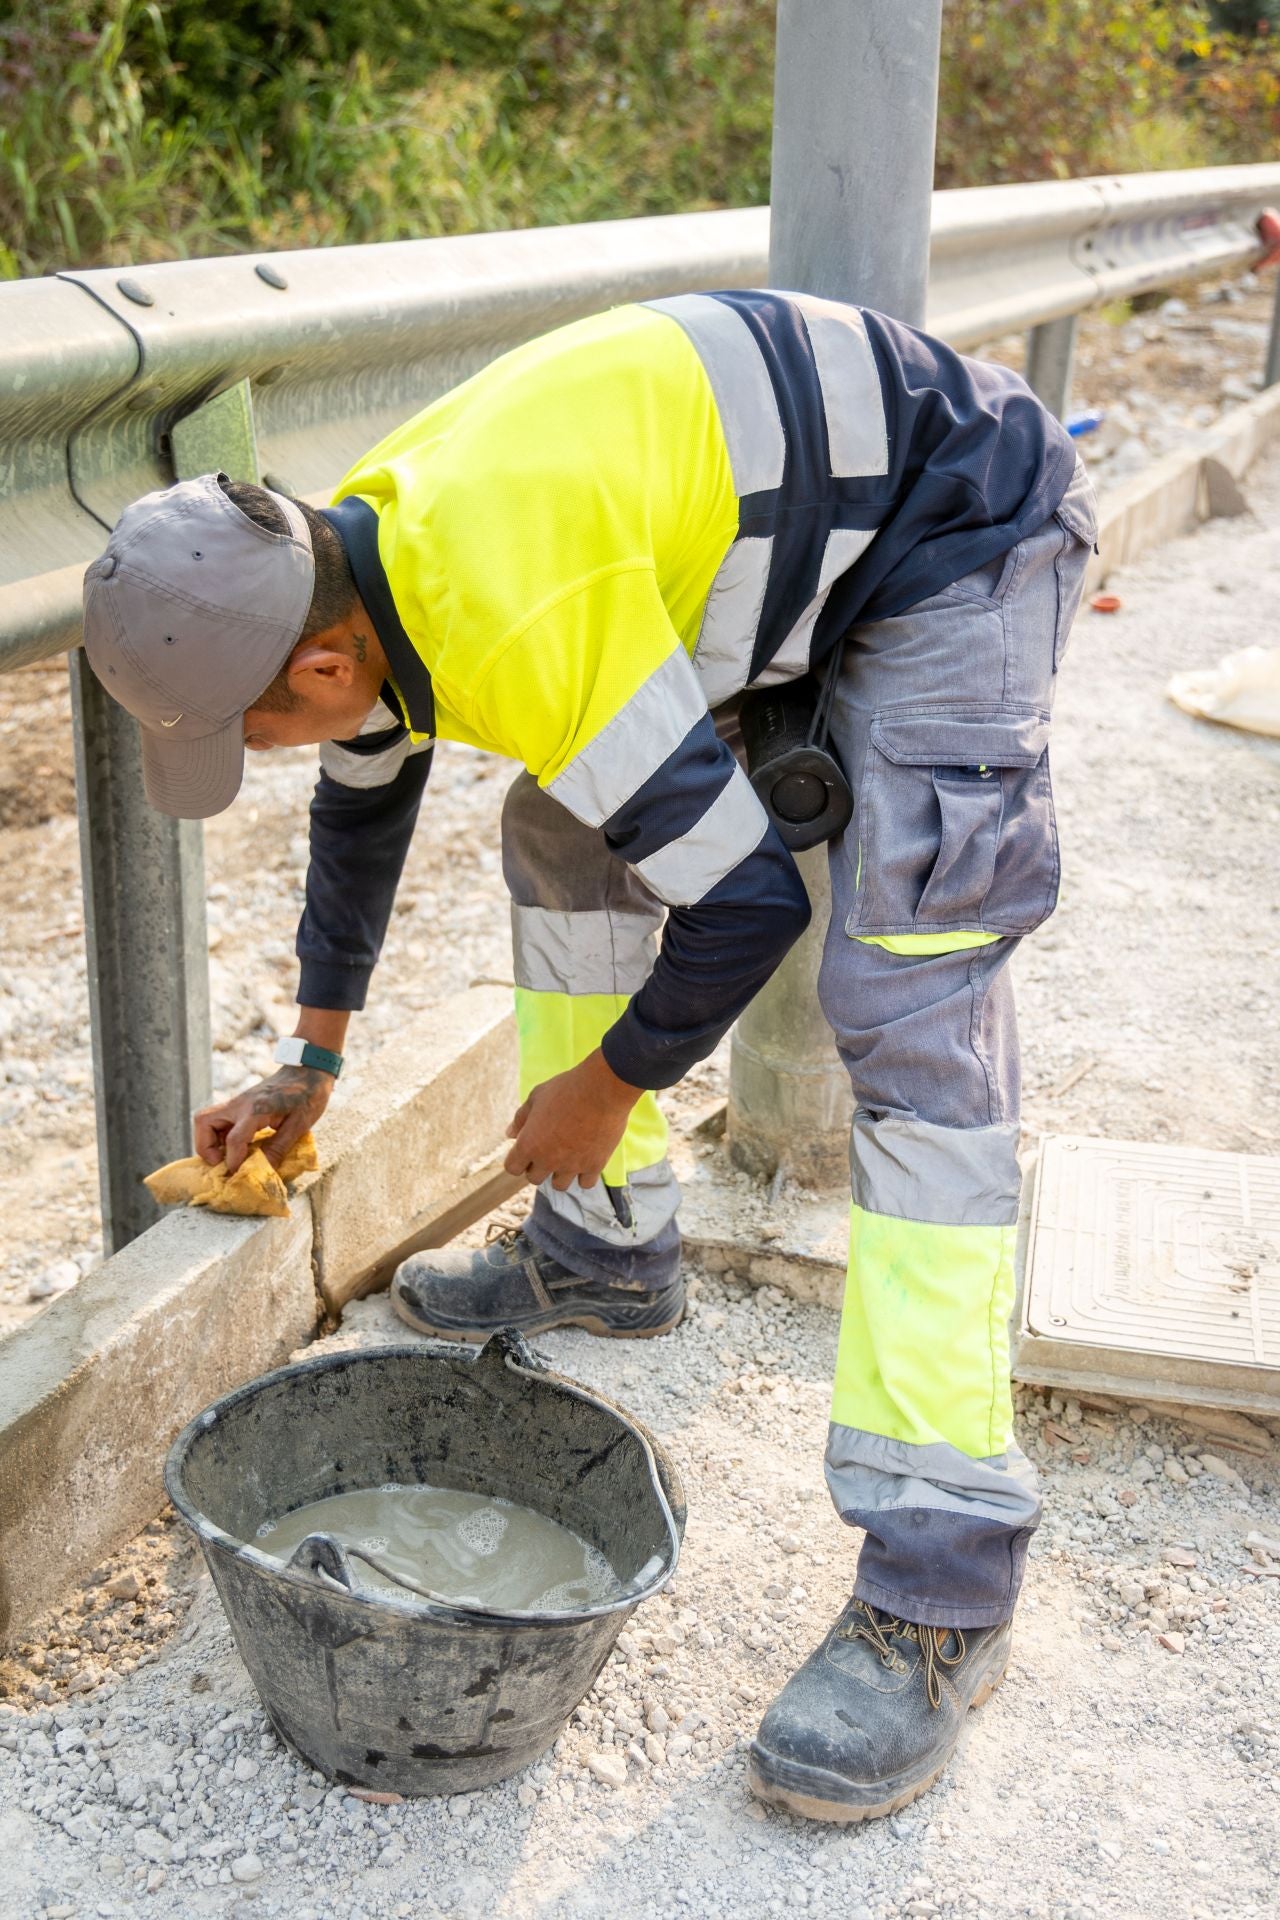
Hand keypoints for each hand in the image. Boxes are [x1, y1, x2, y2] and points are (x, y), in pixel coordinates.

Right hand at [194, 1064, 333, 1173]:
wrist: (307, 1069)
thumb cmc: (307, 1095)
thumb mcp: (299, 1125)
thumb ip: (279, 1148)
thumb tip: (264, 1171)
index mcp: (256, 1109)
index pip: (234, 1139)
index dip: (233, 1160)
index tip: (238, 1175)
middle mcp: (239, 1104)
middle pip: (203, 1122)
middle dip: (204, 1147)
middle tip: (220, 1162)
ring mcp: (237, 1102)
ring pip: (205, 1120)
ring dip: (208, 1141)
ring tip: (226, 1156)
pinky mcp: (238, 1104)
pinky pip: (218, 1120)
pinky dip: (218, 1136)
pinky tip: (236, 1146)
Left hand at [504, 1050, 640, 1191]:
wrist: (601, 1089)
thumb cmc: (565, 1089)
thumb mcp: (536, 1097)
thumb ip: (521, 1118)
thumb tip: (510, 1134)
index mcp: (528, 1144)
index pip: (513, 1167)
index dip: (518, 1158)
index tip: (527, 1148)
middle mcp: (548, 1160)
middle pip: (534, 1178)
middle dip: (538, 1165)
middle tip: (549, 1148)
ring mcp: (572, 1165)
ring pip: (559, 1185)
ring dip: (560, 1173)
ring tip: (568, 1155)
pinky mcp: (594, 1165)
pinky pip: (585, 1184)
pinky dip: (584, 1175)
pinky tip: (586, 1159)